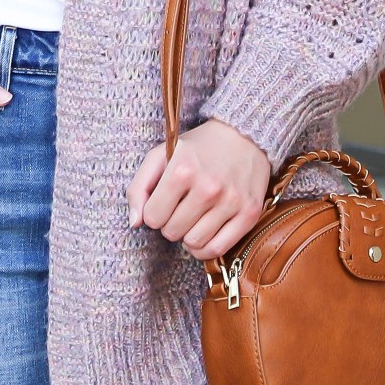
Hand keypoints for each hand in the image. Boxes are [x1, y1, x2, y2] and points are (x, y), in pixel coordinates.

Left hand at [127, 122, 272, 261]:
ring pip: (194, 243)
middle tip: (180, 208)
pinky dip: (206, 248)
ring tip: (193, 218)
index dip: (154, 212)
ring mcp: (231, 201)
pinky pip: (218, 249)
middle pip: (172, 232)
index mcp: (182, 170)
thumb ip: (139, 187)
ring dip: (188, 235)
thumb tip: (135, 223)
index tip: (164, 202)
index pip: (152, 217)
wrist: (243, 135)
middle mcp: (208, 187)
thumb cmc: (197, 148)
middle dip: (171, 223)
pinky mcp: (249, 213)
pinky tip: (205, 233)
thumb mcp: (160, 155)